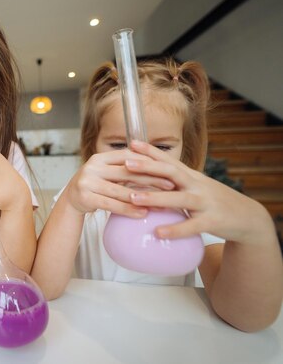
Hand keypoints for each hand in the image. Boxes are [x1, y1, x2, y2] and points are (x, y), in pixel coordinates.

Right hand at [63, 149, 174, 217]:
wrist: (72, 199)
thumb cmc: (96, 185)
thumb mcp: (107, 172)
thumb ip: (125, 168)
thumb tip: (158, 165)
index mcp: (99, 157)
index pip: (127, 156)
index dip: (147, 162)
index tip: (167, 169)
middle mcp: (92, 166)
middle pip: (125, 172)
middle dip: (150, 179)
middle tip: (170, 186)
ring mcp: (87, 182)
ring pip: (118, 190)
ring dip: (141, 197)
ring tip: (159, 203)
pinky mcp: (85, 197)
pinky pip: (110, 204)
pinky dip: (128, 209)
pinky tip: (141, 213)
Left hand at [126, 140, 273, 244]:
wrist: (248, 217)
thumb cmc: (214, 201)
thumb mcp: (195, 187)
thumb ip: (175, 182)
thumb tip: (146, 179)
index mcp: (191, 176)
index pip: (169, 160)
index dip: (151, 151)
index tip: (131, 143)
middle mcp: (198, 185)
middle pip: (171, 172)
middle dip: (149, 167)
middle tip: (126, 164)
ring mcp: (206, 202)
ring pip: (179, 198)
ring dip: (155, 197)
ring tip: (133, 198)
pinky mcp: (213, 221)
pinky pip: (192, 225)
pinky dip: (175, 229)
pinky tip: (157, 233)